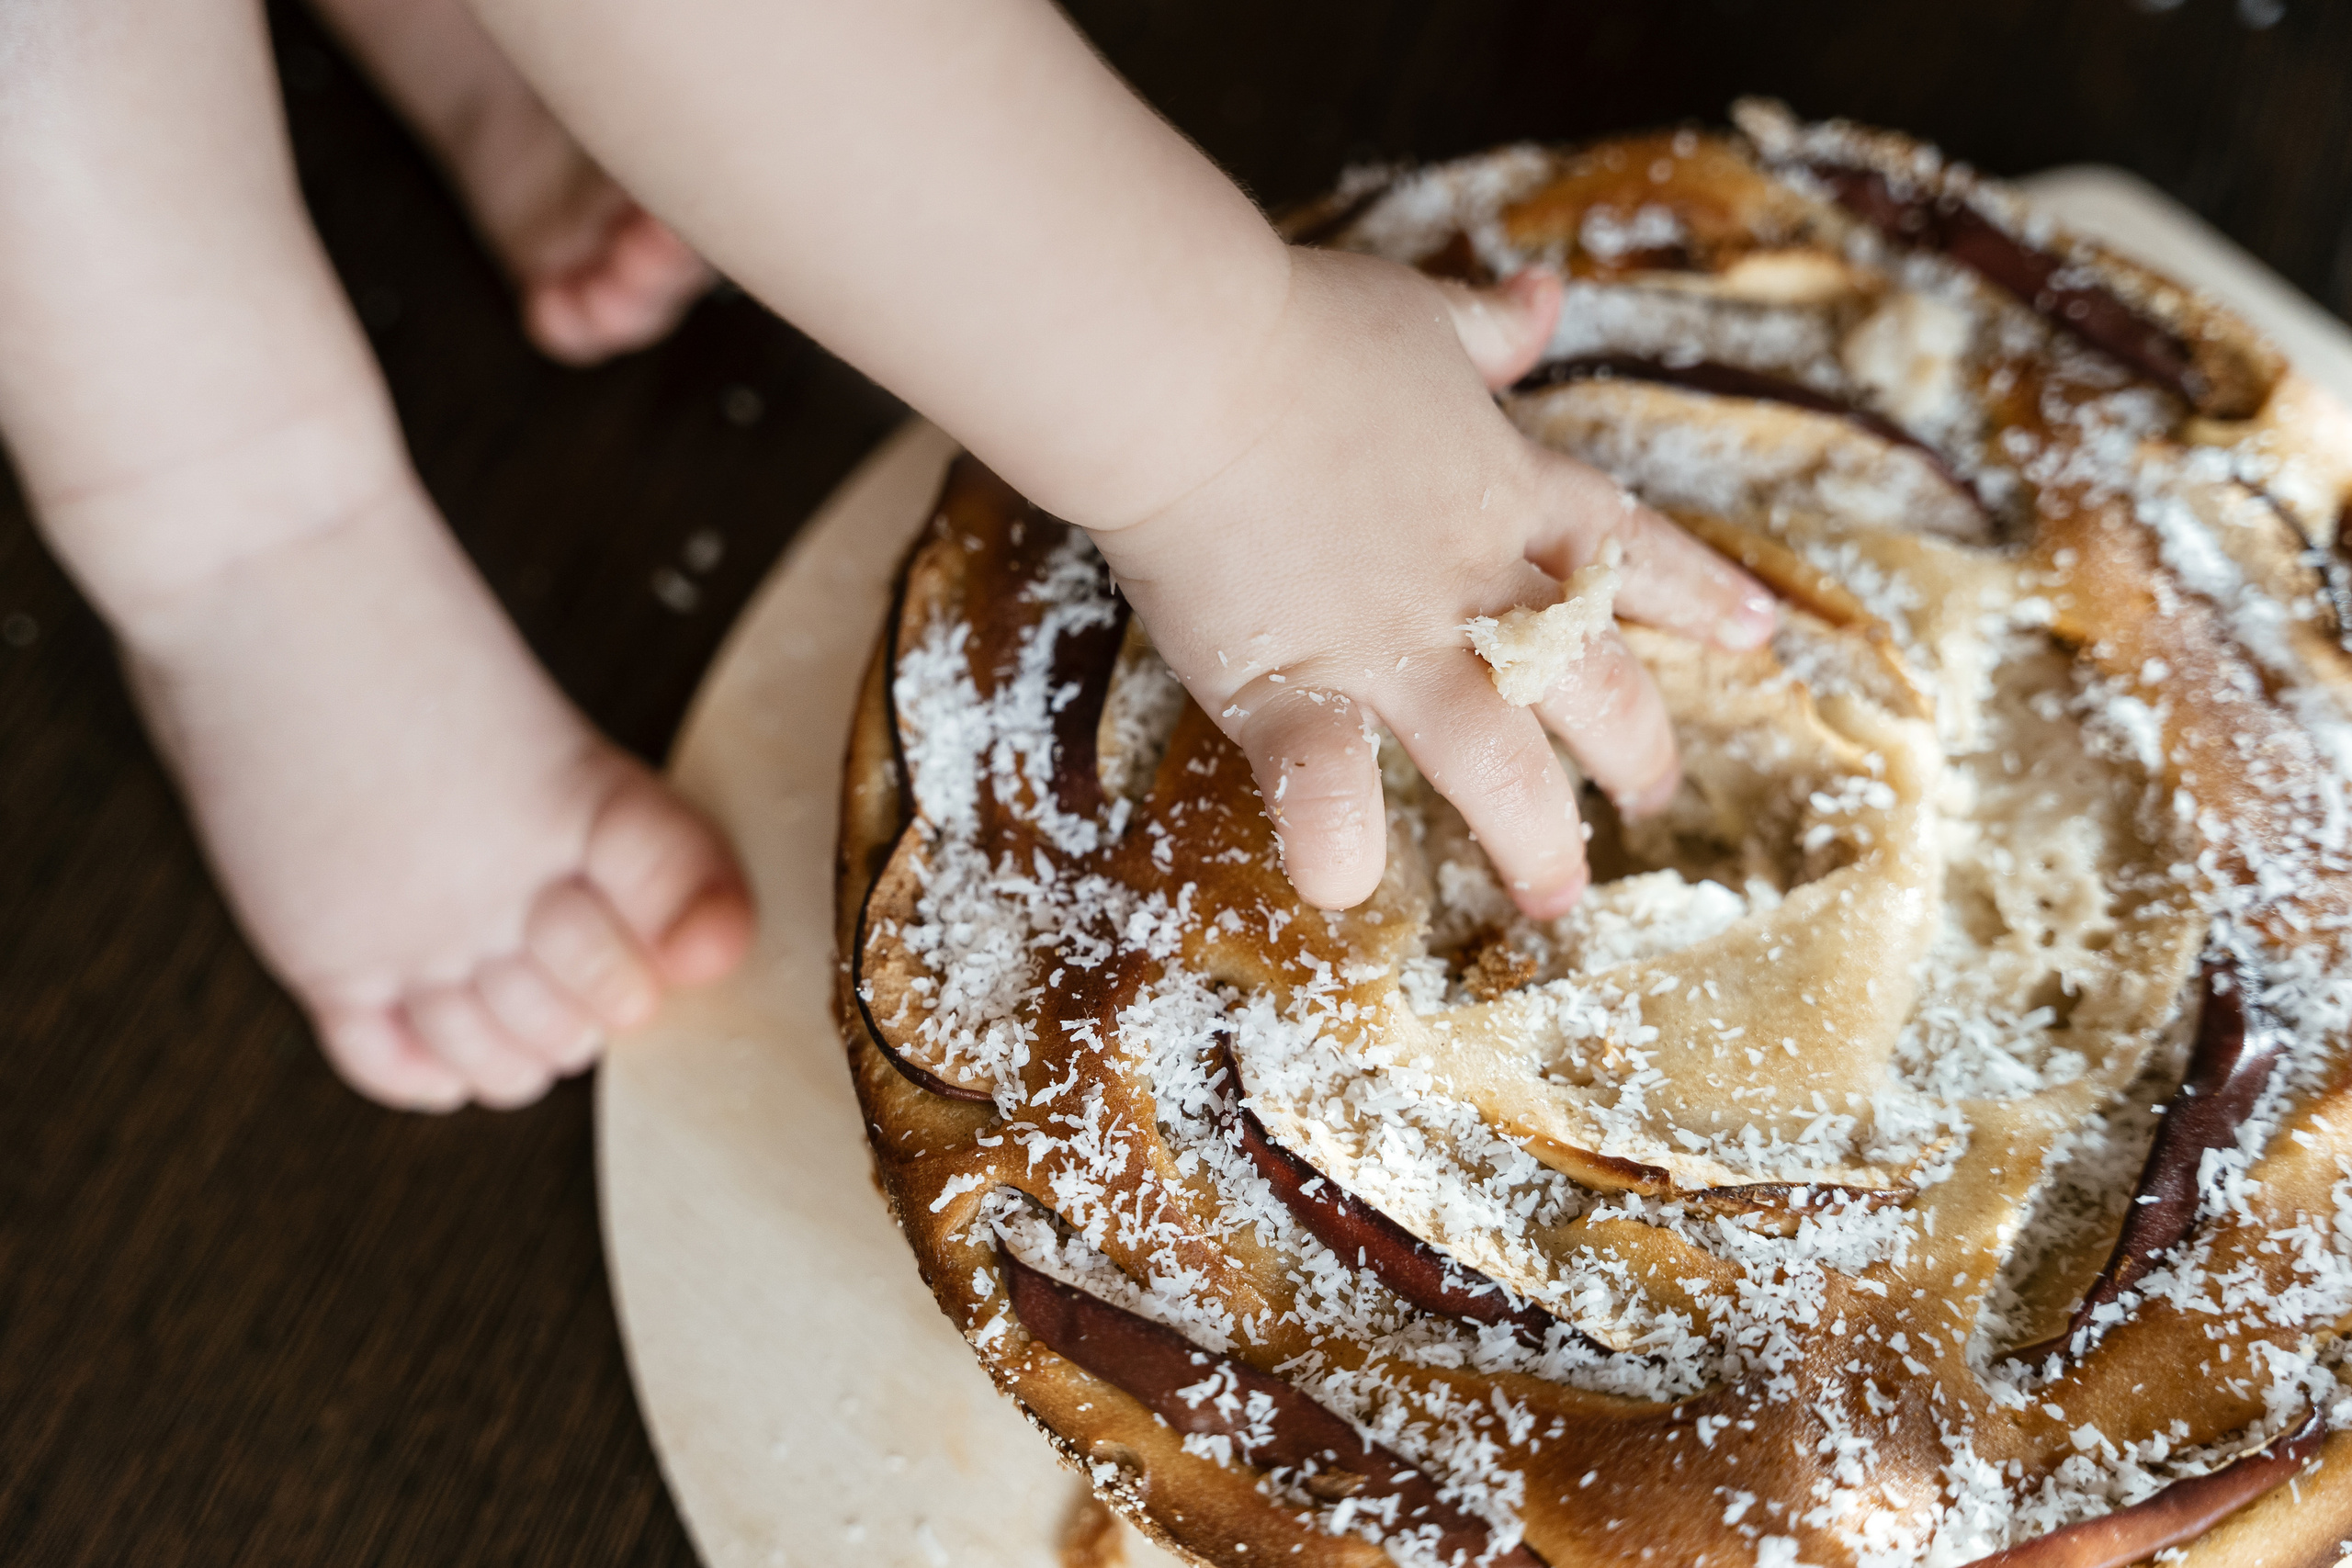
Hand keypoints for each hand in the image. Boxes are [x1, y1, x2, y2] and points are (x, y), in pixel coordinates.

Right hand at [1087, 248, 1775, 917]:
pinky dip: (1337, 842)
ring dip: (1533, 835)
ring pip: (1494, 760)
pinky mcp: (1288, 684)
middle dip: (1635, 745)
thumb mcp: (1414, 316)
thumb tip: (1547, 300)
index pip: (1625, 549)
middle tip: (1655, 797)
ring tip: (1557, 896)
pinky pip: (1327, 786)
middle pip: (1586, 680)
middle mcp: (1466, 582)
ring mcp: (1384, 642)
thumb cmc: (1297, 330)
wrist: (1187, 365)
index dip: (1694, 594)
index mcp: (1503, 487)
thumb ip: (1485, 327)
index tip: (1757, 635)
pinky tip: (1347, 890)